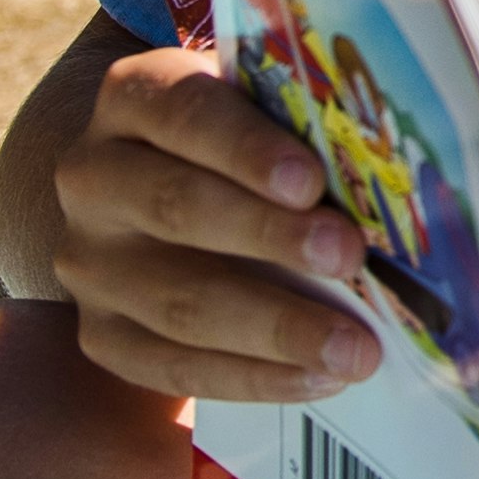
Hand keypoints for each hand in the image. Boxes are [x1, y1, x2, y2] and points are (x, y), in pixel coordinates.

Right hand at [44, 42, 386, 403]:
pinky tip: (316, 378)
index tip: (310, 181)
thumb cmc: (241, 144)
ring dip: (273, 328)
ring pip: (176, 302)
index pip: (184, 113)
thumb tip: (390, 172)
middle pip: (177, 207)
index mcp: (133, 99)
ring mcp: (88, 262)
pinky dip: (249, 379)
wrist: (158, 194)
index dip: (246, 149)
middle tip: (348, 258)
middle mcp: (92, 177)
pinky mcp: (99, 333)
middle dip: (268, 237)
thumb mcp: (260, 111)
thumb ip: (303, 126)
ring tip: (354, 349)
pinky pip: (169, 366)